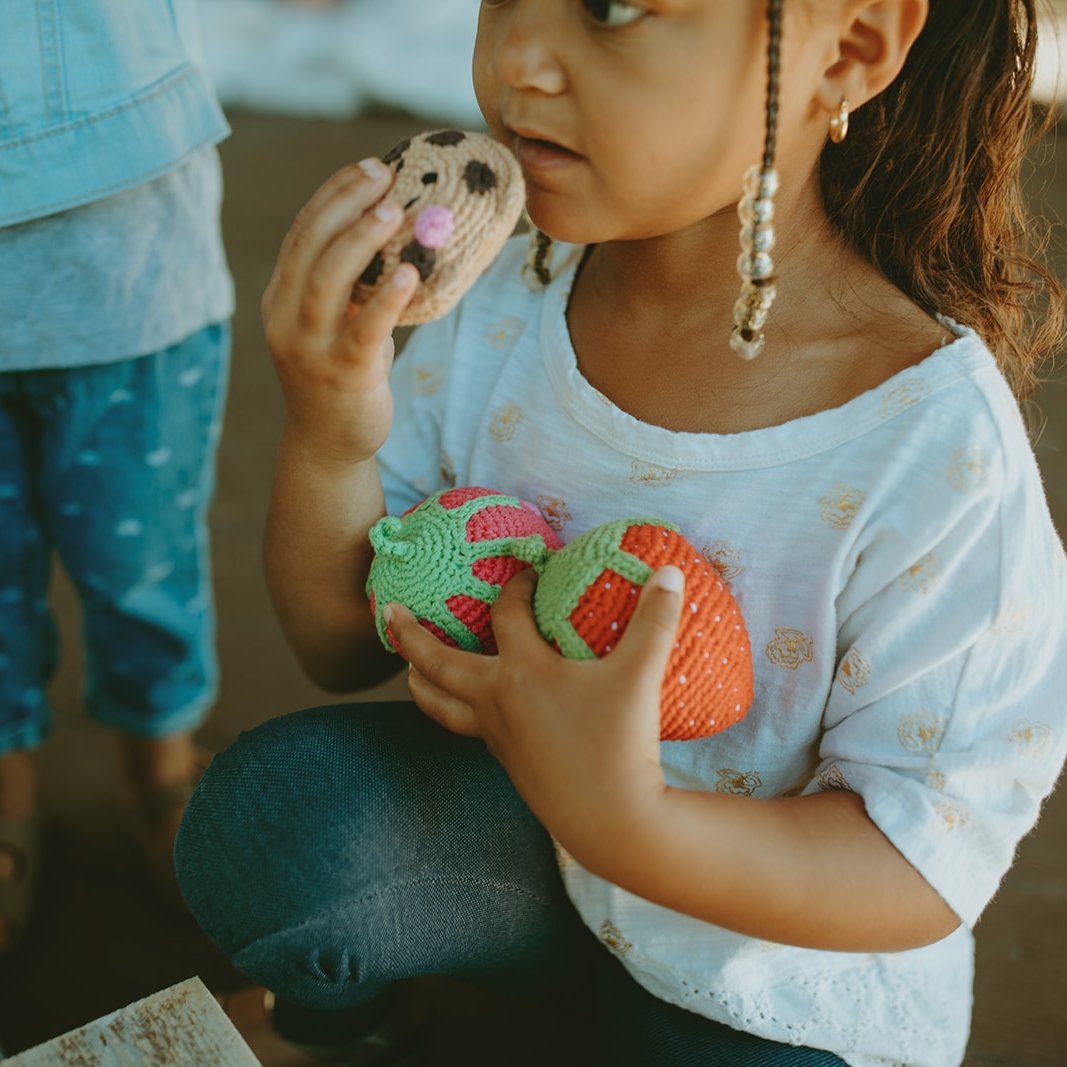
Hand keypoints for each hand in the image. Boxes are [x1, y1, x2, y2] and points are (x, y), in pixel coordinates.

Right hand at [261, 158, 420, 464]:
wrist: (329, 443)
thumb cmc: (341, 374)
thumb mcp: (337, 322)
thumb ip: (351, 284)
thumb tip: (400, 230)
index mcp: (281, 296)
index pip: (302, 232)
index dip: (334, 194)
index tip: (369, 167)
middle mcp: (286, 317)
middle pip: (310, 246)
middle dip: (347, 203)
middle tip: (384, 175)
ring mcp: (309, 347)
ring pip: (328, 281)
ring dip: (361, 240)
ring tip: (395, 211)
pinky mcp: (340, 374)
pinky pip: (363, 330)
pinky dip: (386, 299)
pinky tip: (410, 275)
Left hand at [386, 566, 685, 859]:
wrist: (611, 821)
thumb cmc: (621, 744)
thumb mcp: (640, 675)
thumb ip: (656, 620)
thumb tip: (671, 569)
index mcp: (522, 673)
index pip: (507, 615)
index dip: (516, 586)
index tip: (528, 570)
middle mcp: (497, 701)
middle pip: (439, 663)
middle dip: (411, 635)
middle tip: (388, 612)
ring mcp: (496, 736)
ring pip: (440, 705)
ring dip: (420, 682)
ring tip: (408, 670)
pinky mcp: (506, 762)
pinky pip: (465, 729)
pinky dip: (451, 711)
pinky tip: (467, 710)